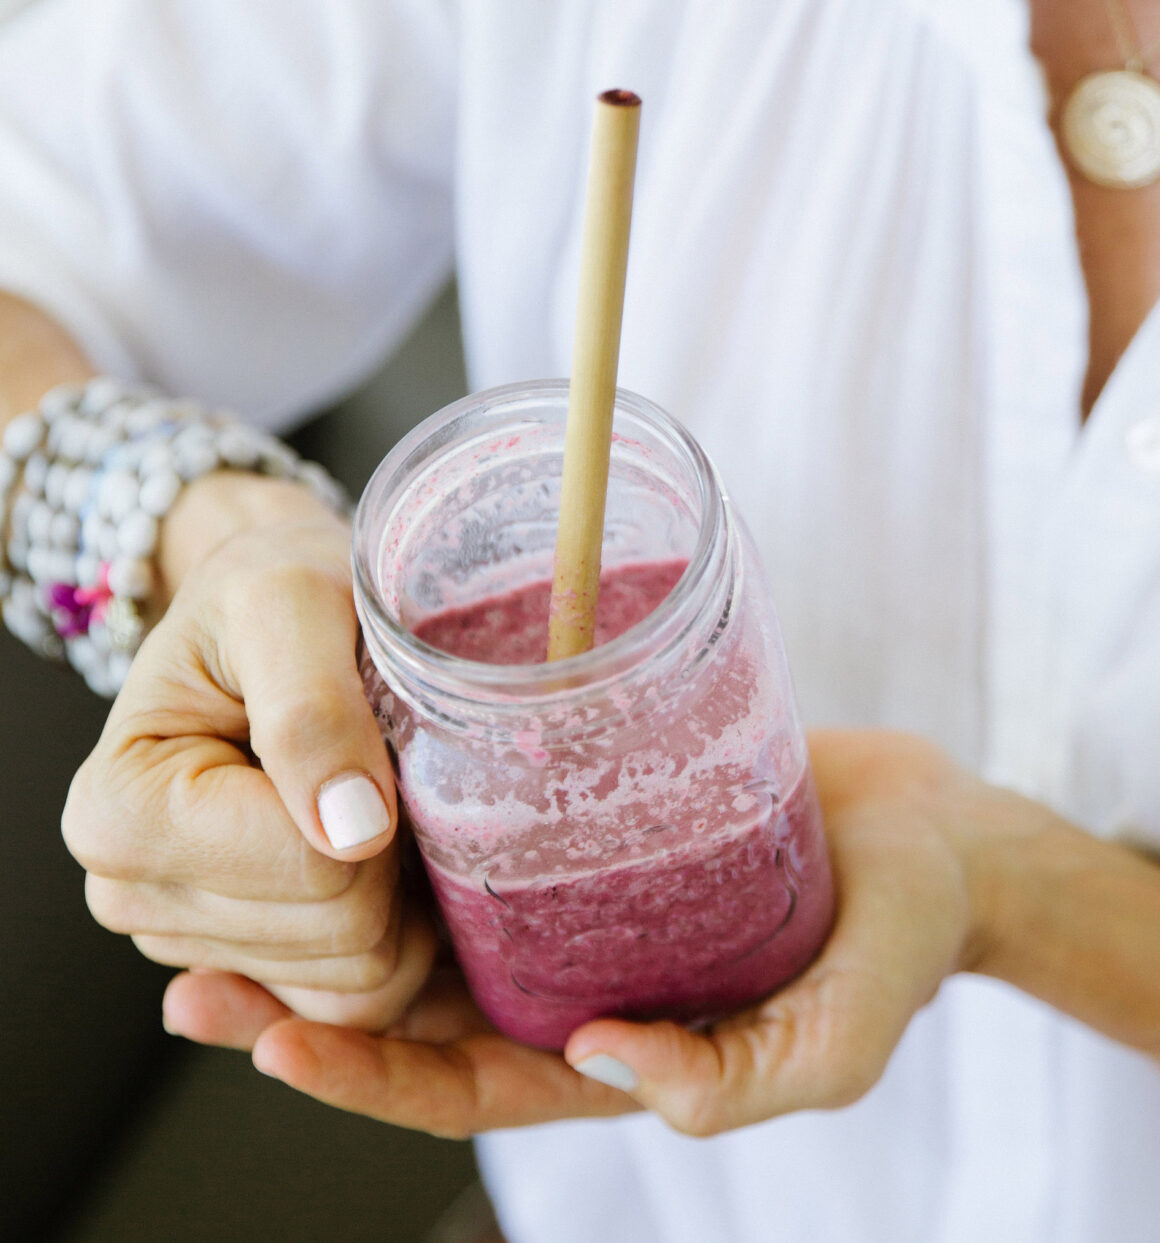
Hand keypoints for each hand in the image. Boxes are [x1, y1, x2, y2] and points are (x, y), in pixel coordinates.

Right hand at [61, 474, 436, 1029]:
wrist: (268, 613)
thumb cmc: (272, 594)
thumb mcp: (289, 604)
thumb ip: (312, 711)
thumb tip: (350, 833)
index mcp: (121, 813)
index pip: (315, 872)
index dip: (378, 809)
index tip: (370, 736)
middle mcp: (134, 893)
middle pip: (340, 937)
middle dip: (393, 852)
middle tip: (380, 762)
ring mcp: (189, 936)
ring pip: (358, 979)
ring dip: (401, 890)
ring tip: (375, 796)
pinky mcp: (244, 956)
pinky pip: (354, 998)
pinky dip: (395, 933)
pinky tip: (381, 859)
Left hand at [162, 730, 1002, 1135]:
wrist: (923, 830)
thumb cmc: (894, 936)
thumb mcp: (842, 1033)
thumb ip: (741, 1079)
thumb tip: (603, 1063)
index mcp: (609, 1048)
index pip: (462, 1086)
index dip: (364, 1077)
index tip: (272, 1038)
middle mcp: (569, 977)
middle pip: (412, 1010)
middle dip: (301, 1004)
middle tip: (194, 983)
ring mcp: (570, 897)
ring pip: (427, 922)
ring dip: (326, 915)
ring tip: (229, 883)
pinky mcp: (583, 821)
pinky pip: (479, 834)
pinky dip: (404, 827)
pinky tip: (346, 787)